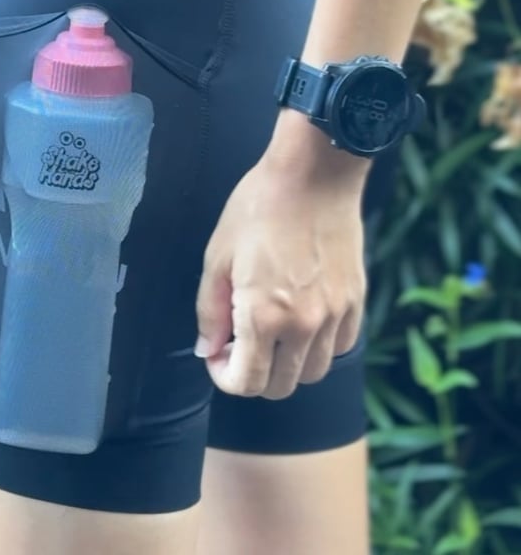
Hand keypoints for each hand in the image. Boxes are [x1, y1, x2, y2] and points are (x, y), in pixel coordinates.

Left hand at [194, 145, 366, 400]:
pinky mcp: (356, 302)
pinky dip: (318, 347)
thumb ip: (210, 311)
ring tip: (269, 332)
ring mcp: (335, 316)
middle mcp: (304, 326)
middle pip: (280, 386)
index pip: (247, 382)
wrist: (313, 175)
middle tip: (238, 344)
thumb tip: (207, 350)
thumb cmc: (256, 209)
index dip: (225, 377)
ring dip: (286, 364)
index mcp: (263, 316)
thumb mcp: (217, 256)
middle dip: (253, 375)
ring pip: (312, 373)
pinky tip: (301, 319)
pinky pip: (339, 347)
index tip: (217, 356)